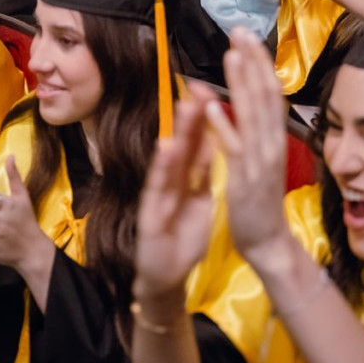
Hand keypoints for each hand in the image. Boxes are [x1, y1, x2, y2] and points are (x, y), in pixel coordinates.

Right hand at [133, 97, 213, 299]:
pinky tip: (166, 147)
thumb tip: (213, 137)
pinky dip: (161, 168)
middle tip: (198, 86)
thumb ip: (203, 169)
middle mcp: (170, 179)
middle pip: (181, 142)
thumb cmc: (184, 235)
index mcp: (185, 175)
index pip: (195, 140)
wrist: (167, 276)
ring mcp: (158, 194)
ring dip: (176, 132)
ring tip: (185, 106)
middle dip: (190, 115)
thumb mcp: (200, 196)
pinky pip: (157, 188)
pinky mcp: (150, 213)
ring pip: (168, 158)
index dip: (202, 116)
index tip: (209, 88)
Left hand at [204, 29, 289, 265]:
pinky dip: (223, 126)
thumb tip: (249, 97)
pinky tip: (212, 106)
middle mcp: (270, 143)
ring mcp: (258, 160)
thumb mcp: (262, 156)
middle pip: (264, 95)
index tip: (248, 36)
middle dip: (253, 62)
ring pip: (251, 115)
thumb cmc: (261, 197)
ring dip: (241, 84)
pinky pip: (232, 148)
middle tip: (240, 31)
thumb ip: (256, 128)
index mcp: (274, 137)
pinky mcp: (242, 178)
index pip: (270, 92)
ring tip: (231, 56)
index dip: (260, 63)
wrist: (268, 241)